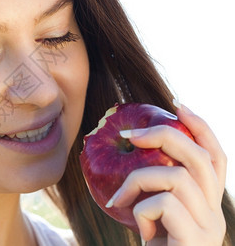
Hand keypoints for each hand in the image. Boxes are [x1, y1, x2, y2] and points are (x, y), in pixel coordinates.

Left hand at [110, 101, 226, 244]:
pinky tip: (138, 228)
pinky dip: (140, 208)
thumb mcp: (154, 215)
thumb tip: (131, 148)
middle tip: (128, 135)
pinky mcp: (197, 240)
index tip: (177, 106)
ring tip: (120, 197)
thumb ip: (156, 189)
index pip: (215, 157)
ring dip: (138, 180)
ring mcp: (210, 227)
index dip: (201, 127)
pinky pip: (162, 203)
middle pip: (199, 157)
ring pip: (175, 176)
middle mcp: (217, 213)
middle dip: (162, 136)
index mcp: (208, 203)